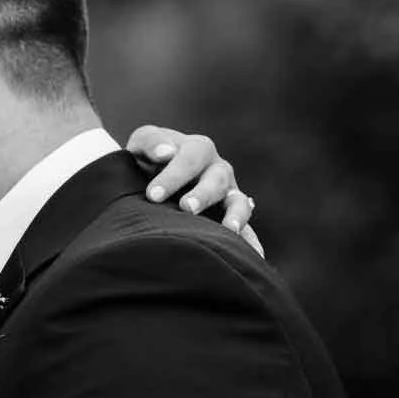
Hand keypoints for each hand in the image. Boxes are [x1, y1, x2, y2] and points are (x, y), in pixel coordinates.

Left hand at [125, 125, 263, 255]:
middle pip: (216, 180)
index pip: (190, 159)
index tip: (153, 195)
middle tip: (186, 208)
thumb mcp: (143, 142)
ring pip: (238, 203)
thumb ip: (151, 142)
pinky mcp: (231, 217)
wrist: (154, 175)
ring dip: (236, 215)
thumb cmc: (149, 157)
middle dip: (202, 195)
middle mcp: (218, 170)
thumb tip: (165, 153)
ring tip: (229, 230)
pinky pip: (247, 229)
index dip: (173, 177)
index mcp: (198, 149)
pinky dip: (251, 241)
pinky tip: (255, 256)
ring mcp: (228, 194)